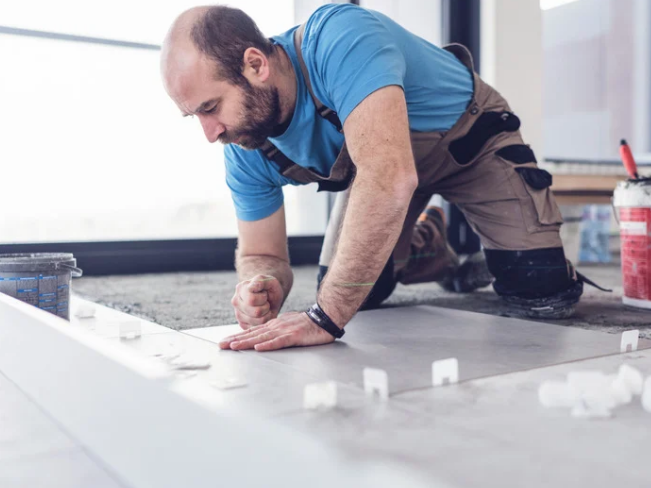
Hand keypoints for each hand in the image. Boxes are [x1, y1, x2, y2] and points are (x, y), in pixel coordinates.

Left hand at [219, 312, 335, 351]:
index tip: (225, 342)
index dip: (237, 337)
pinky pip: (279, 342)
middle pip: (252, 334)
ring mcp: (284, 331)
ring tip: (234, 347)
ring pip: (262, 338)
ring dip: (247, 342)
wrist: (324, 318)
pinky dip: (268, 345)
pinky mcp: (294, 336)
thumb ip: (275, 331)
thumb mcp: (287, 326)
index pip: (252, 332)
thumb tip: (263, 338)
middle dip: (236, 340)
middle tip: (221, 345)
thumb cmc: (307, 324)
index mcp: (273, 325)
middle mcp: (275, 327)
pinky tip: (259, 348)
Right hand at [231, 275, 283, 329]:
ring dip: (266, 314)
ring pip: (258, 321)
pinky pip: (258, 327)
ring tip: (264, 307)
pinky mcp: (242, 324)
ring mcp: (238, 314)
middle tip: (265, 302)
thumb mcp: (270, 281)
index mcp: (240, 288)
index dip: (263, 297)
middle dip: (266, 307)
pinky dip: (265, 321)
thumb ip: (261, 281)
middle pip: (256, 312)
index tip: (264, 293)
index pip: (252, 300)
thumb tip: (253, 287)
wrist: (270, 297)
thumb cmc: (269, 288)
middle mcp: (236, 301)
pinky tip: (263, 315)